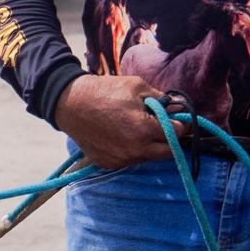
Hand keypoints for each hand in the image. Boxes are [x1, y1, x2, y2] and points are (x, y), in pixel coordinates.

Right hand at [54, 73, 183, 169]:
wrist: (69, 103)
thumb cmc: (104, 91)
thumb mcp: (136, 86)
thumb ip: (162, 99)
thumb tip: (180, 108)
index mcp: (144, 130)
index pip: (177, 133)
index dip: (178, 123)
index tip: (173, 117)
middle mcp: (135, 150)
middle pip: (167, 152)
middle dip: (168, 138)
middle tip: (160, 125)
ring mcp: (120, 159)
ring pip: (148, 157)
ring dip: (149, 145)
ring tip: (135, 127)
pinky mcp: (108, 164)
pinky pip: (129, 160)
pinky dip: (131, 150)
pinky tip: (120, 135)